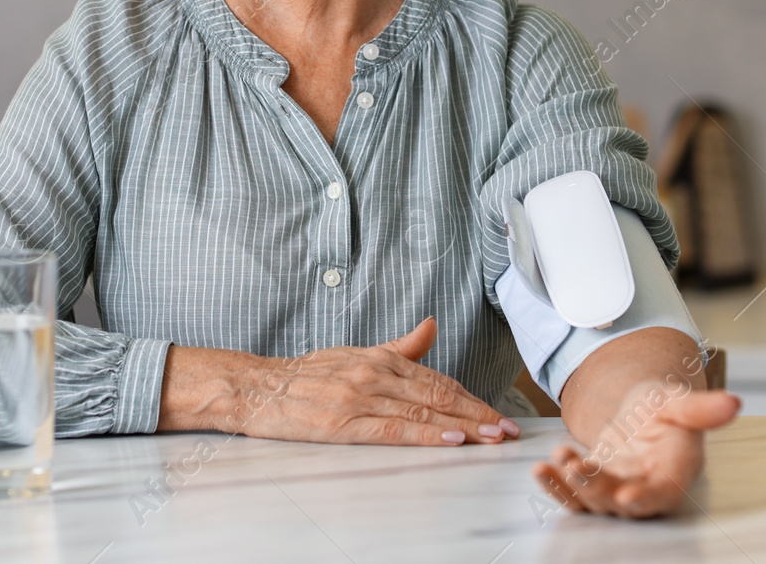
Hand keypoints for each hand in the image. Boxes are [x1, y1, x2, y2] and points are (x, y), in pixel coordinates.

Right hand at [222, 317, 520, 446]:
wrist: (257, 387)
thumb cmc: (305, 375)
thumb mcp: (355, 353)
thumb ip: (400, 346)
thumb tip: (432, 326)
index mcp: (380, 358)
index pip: (437, 379)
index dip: (471, 397)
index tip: (498, 412)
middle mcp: (375, 373)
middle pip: (438, 396)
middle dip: (478, 413)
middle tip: (508, 430)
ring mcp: (360, 397)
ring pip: (423, 413)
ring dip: (463, 427)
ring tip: (492, 438)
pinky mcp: (344, 423)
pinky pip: (394, 430)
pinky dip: (427, 435)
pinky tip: (451, 440)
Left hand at [533, 385, 739, 517]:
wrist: (639, 412)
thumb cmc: (662, 408)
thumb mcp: (676, 400)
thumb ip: (700, 407)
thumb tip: (734, 402)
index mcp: (675, 469)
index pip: (664, 492)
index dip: (647, 497)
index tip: (626, 497)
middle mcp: (648, 487)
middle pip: (623, 501)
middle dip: (597, 489)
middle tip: (574, 466)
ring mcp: (620, 491)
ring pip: (595, 502)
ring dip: (571, 488)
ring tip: (551, 463)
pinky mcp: (595, 489)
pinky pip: (575, 497)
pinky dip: (557, 487)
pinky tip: (541, 470)